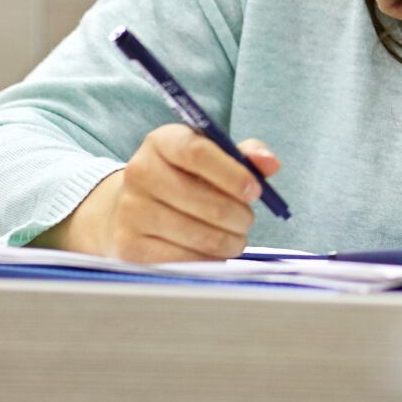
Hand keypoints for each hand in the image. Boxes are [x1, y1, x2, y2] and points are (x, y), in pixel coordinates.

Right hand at [51, 124, 280, 261]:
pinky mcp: (130, 246)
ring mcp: (131, 211)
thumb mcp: (212, 156)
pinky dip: (209, 259)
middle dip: (238, 215)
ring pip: (198, 235)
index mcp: (162, 142)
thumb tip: (271, 164)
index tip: (256, 191)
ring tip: (235, 236)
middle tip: (247, 220)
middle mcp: (140, 172)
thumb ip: (246, 156)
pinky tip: (214, 251)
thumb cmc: (184, 178)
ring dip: (229, 240)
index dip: (233, 174)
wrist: (131, 208)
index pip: (198, 153)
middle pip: (202, 199)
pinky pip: (184, 260)